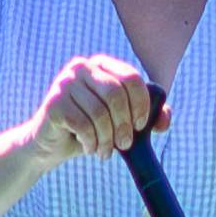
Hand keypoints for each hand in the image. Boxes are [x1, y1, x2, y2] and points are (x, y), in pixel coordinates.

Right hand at [25, 49, 165, 167]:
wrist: (51, 144)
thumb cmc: (91, 130)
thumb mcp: (121, 123)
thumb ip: (147, 118)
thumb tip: (165, 118)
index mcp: (101, 65)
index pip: (131, 77)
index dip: (141, 104)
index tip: (141, 126)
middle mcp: (81, 67)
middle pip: (115, 94)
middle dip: (124, 125)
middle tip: (125, 144)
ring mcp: (64, 83)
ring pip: (99, 113)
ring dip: (107, 138)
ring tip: (105, 151)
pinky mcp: (53, 102)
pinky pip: (82, 124)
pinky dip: (91, 142)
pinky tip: (89, 148)